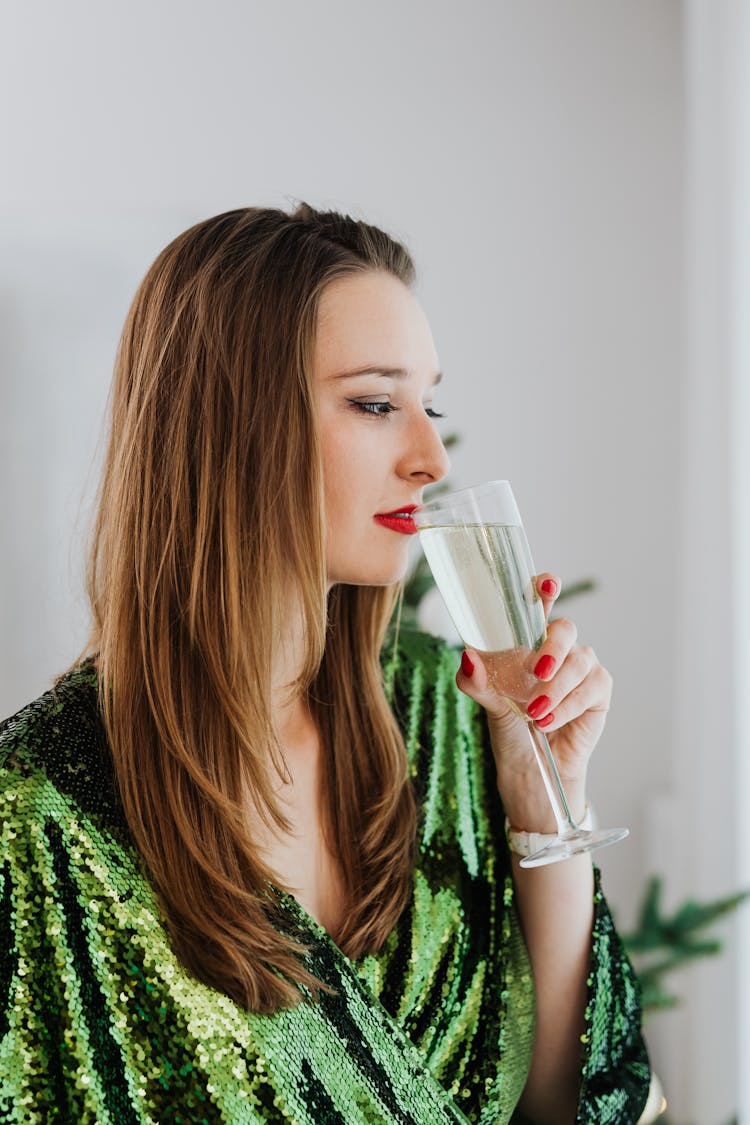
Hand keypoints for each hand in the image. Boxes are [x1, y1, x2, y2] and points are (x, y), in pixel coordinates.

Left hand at [455, 573, 612, 830]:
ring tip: (534, 715)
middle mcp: (557, 649)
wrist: (532, 774)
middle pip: (565, 627)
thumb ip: (478, 682)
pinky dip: (568, 704)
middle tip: (537, 670)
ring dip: (556, 688)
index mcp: (528, 641)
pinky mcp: (598, 691)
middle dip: (553, 645)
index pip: (539, 603)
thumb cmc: (510, 732)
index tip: (546, 584)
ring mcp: (581, 668)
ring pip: (579, 660)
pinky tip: (549, 721)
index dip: (544, 587)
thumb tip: (468, 658)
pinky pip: (591, 686)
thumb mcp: (488, 706)